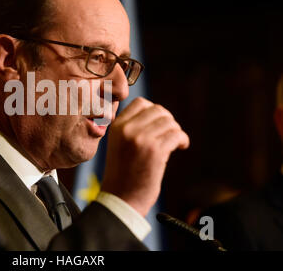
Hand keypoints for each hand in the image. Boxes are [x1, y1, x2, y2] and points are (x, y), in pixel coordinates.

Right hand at [101, 97, 189, 216]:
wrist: (121, 198)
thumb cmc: (123, 173)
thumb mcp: (119, 144)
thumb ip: (132, 127)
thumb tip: (157, 111)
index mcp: (116, 126)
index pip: (140, 103)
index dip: (154, 111)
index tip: (159, 125)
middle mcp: (127, 129)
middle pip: (157, 110)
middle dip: (168, 121)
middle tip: (170, 135)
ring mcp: (141, 139)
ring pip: (169, 122)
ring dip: (176, 131)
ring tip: (175, 143)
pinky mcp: (155, 151)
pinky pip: (176, 135)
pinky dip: (183, 140)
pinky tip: (181, 147)